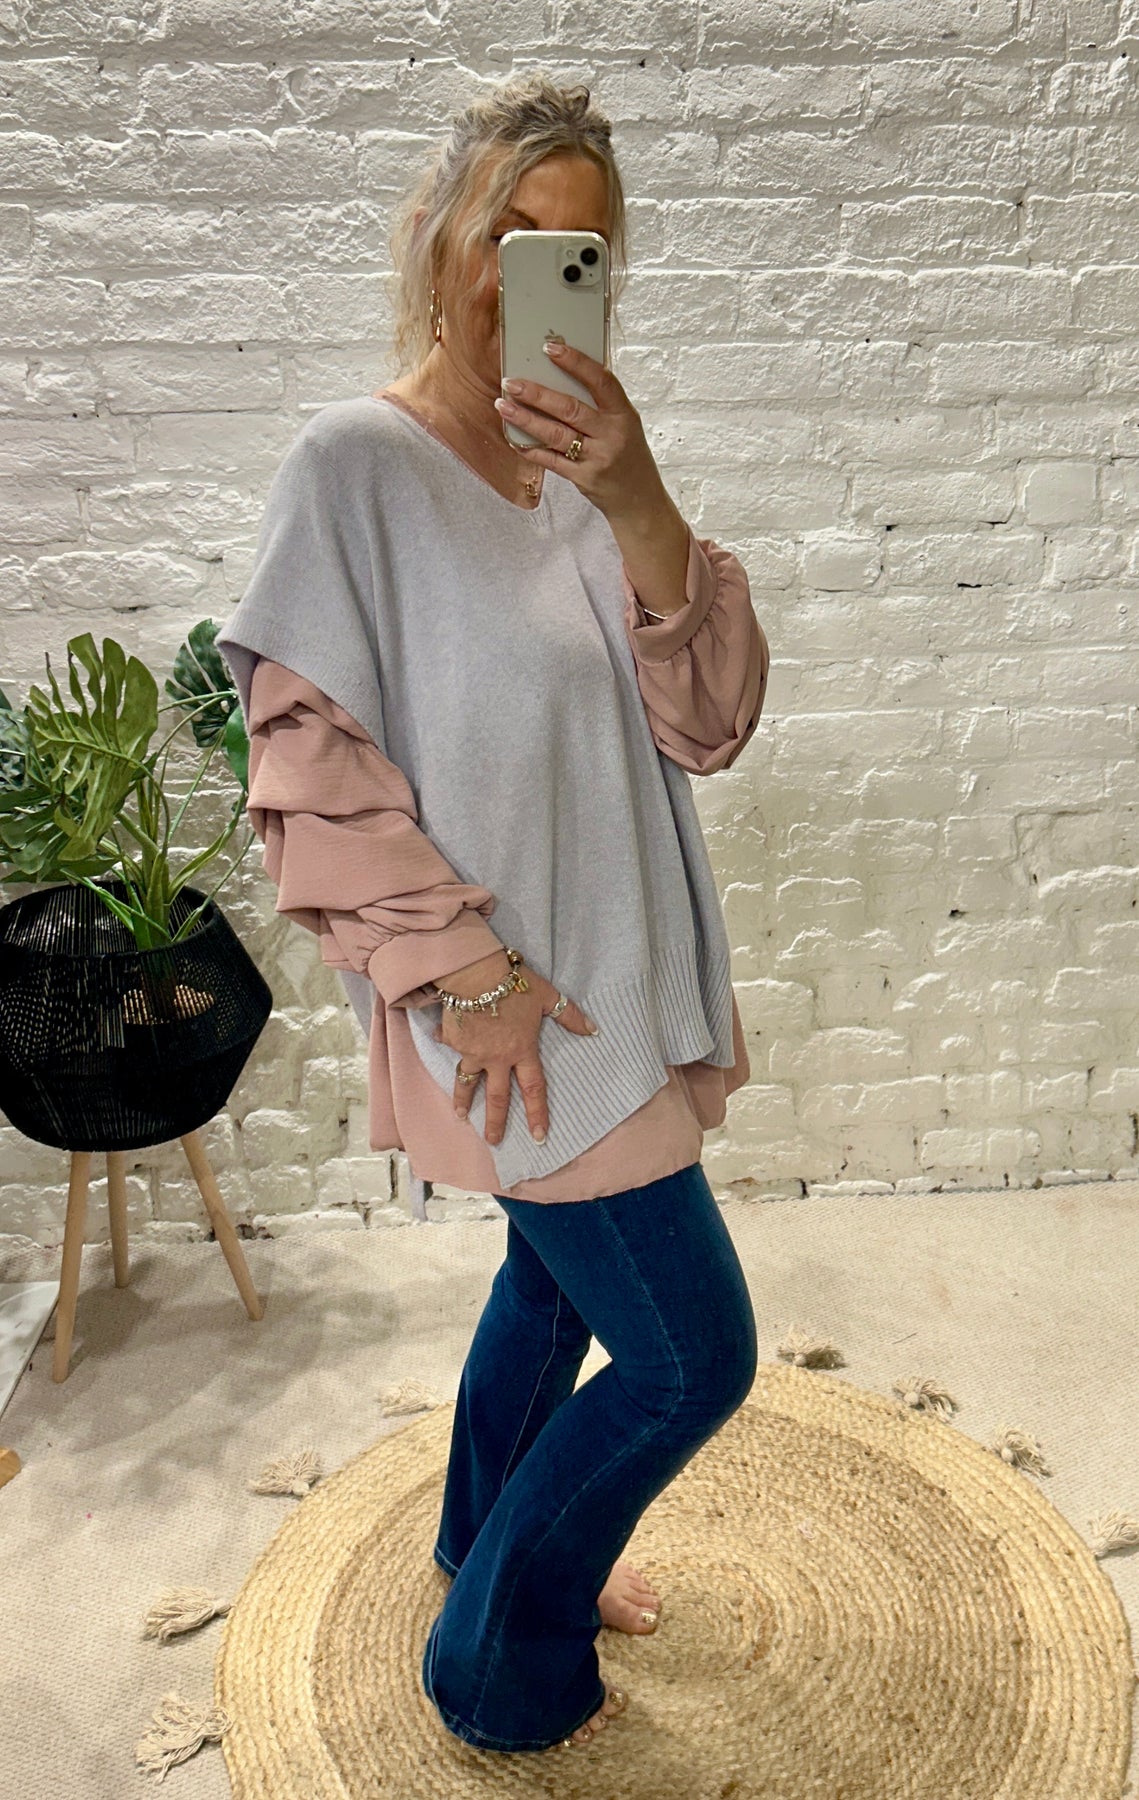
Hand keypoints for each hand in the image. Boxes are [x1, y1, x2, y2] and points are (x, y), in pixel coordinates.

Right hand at [431, 958, 597, 1147]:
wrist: (476, 974)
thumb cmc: (515, 983)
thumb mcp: (547, 996)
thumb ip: (569, 1015)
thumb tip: (593, 1030)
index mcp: (522, 1050)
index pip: (533, 1088)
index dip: (537, 1113)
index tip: (539, 1136)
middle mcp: (496, 1058)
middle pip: (497, 1096)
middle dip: (495, 1121)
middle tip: (494, 1141)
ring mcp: (472, 1051)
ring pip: (466, 1082)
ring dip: (463, 1100)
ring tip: (461, 1115)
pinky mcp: (454, 1039)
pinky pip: (449, 1043)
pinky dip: (446, 1041)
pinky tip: (441, 1039)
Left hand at [493, 341, 667, 520]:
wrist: (639, 500)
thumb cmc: (628, 456)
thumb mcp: (625, 425)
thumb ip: (600, 405)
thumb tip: (562, 377)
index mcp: (623, 414)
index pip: (600, 381)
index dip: (575, 362)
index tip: (550, 348)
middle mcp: (611, 435)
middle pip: (569, 408)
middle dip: (536, 394)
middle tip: (511, 382)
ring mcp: (597, 458)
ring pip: (555, 434)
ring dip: (526, 419)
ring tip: (503, 406)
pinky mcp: (583, 478)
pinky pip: (551, 461)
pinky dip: (530, 448)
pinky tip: (514, 437)